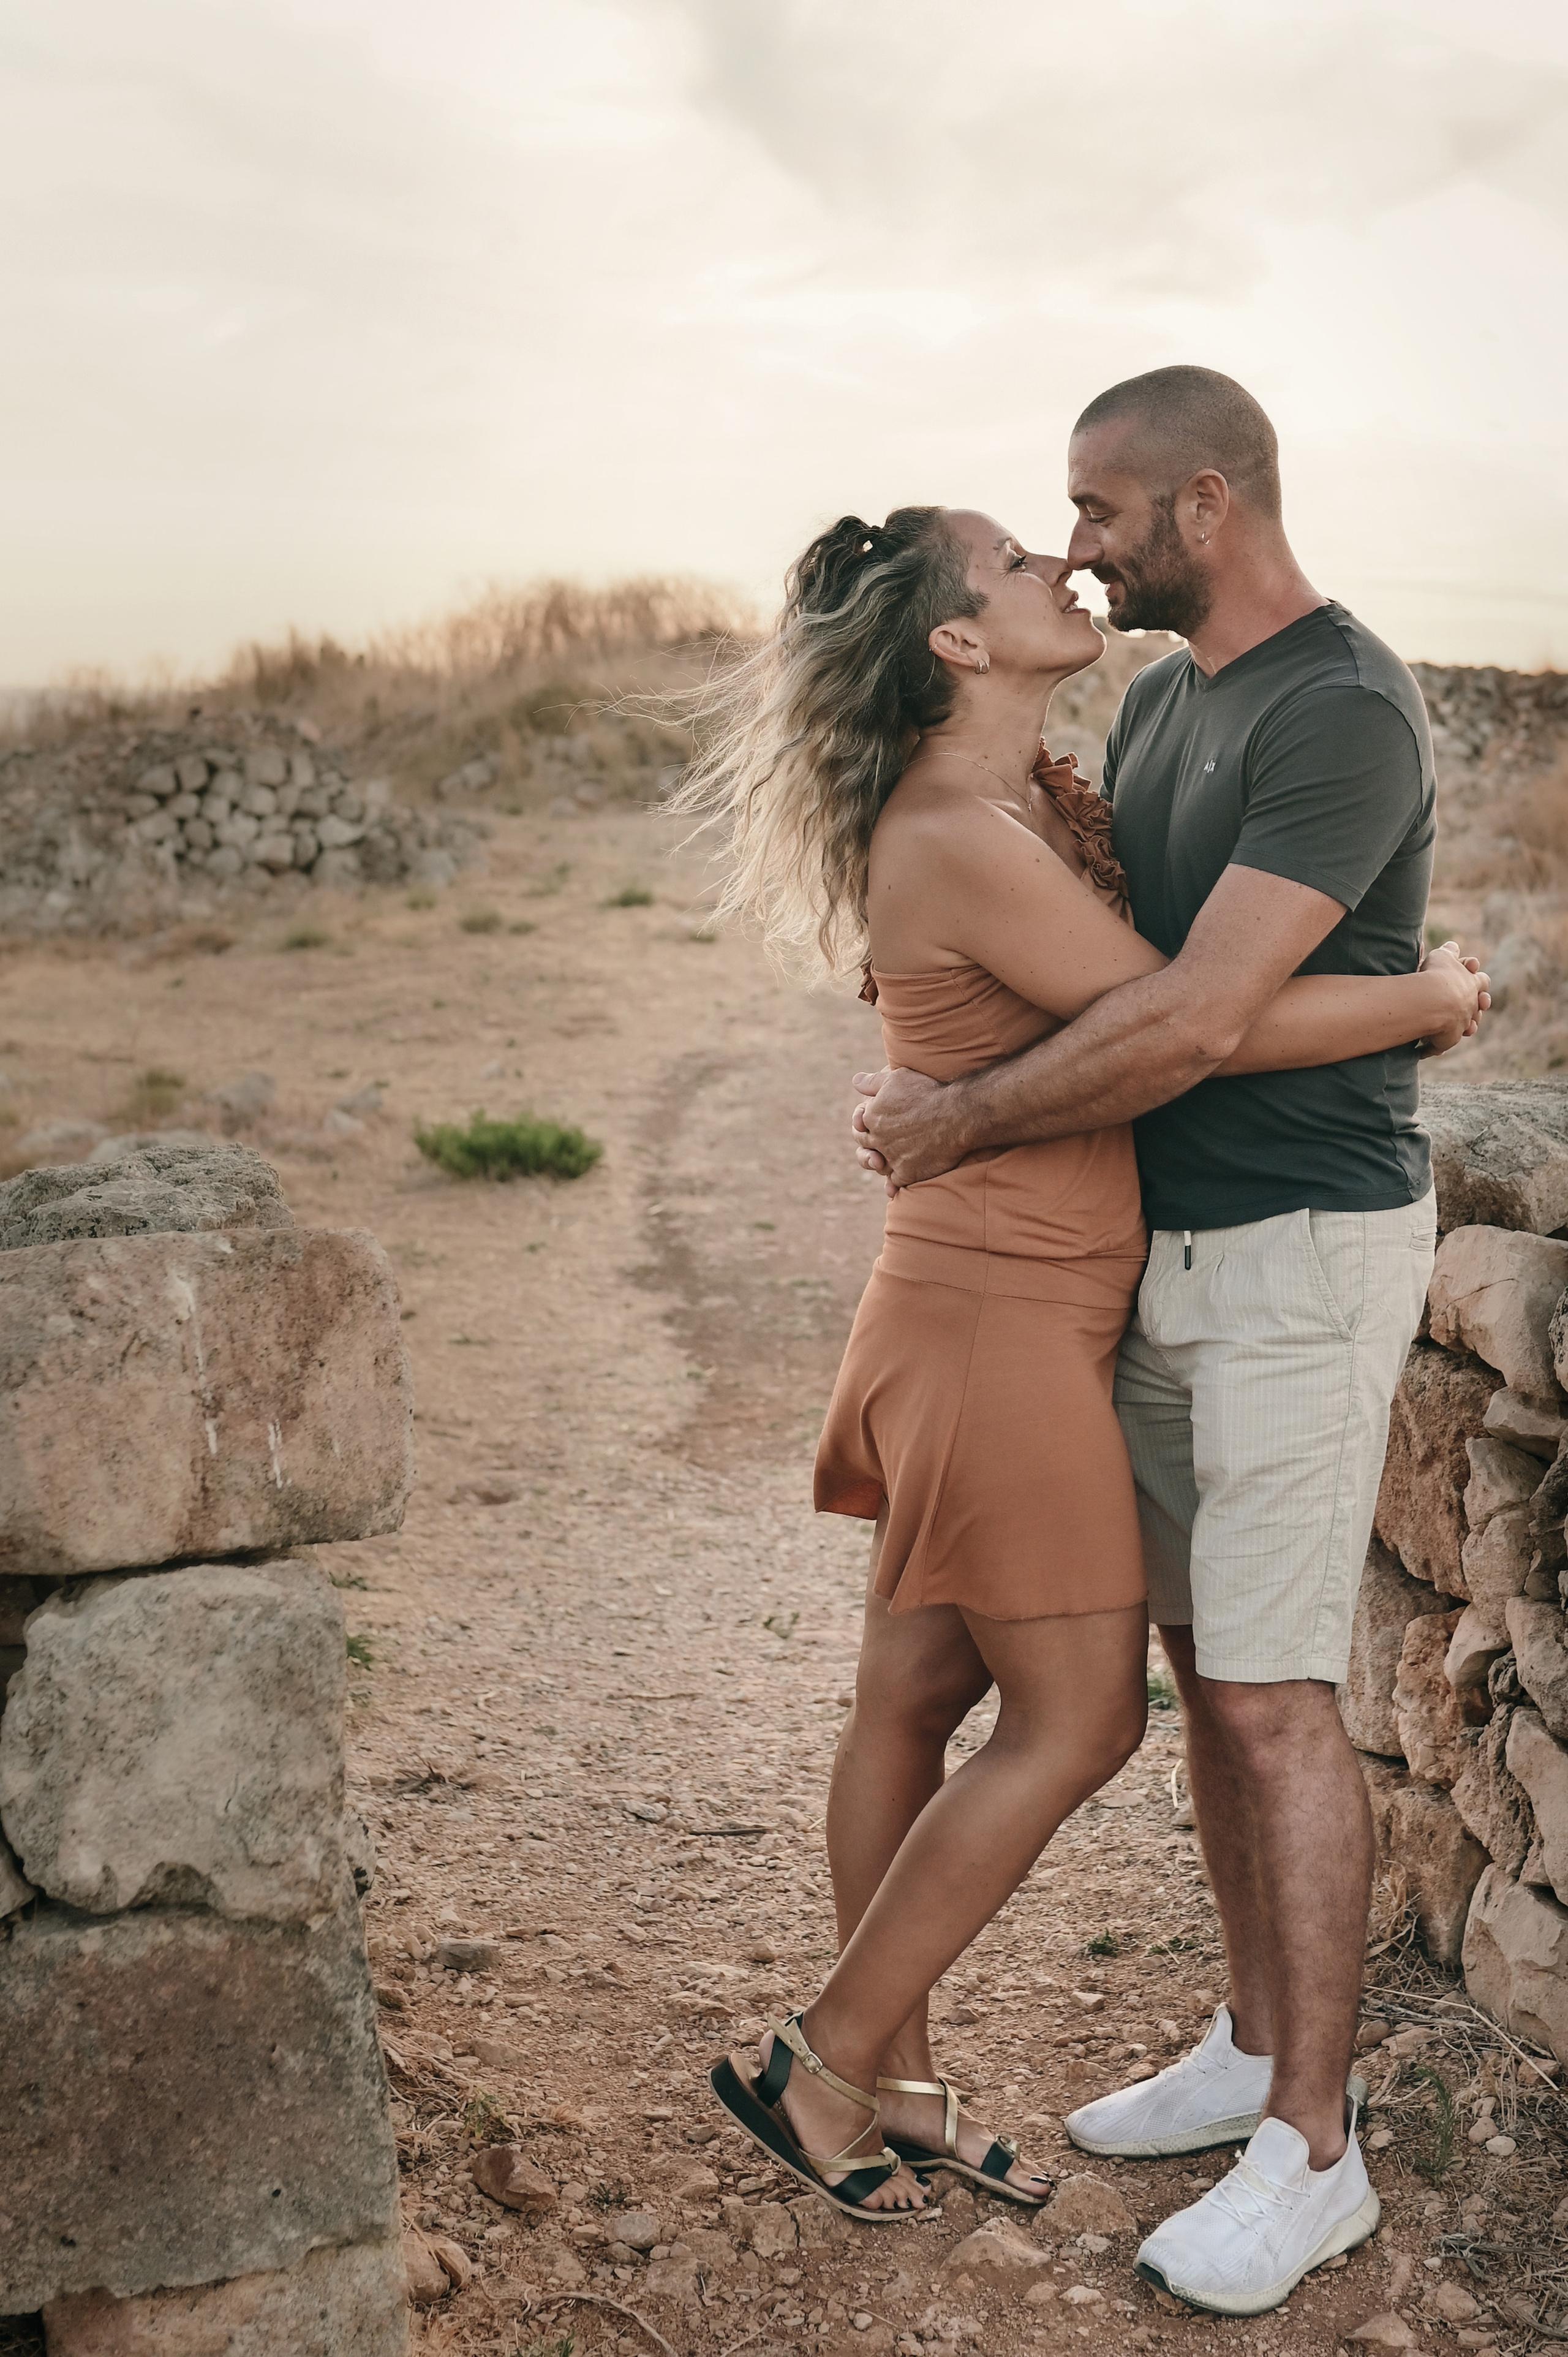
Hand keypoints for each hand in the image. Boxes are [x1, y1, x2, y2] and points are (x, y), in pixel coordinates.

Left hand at [852, 1065, 972, 1189]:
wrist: (956, 1114)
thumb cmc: (927, 1091)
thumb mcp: (897, 1077)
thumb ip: (873, 1082)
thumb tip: (856, 1081)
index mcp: (871, 1116)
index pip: (859, 1125)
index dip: (864, 1125)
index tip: (876, 1125)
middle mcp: (878, 1139)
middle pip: (866, 1147)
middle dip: (870, 1146)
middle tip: (880, 1145)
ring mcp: (892, 1158)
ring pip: (879, 1166)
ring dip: (881, 1165)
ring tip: (889, 1161)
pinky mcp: (908, 1173)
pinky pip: (895, 1181)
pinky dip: (894, 1182)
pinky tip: (899, 1178)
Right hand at [1418, 940, 1489, 1057]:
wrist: (1433, 1001)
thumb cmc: (1436, 975)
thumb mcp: (1442, 956)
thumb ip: (1449, 952)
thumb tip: (1453, 945)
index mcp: (1472, 983)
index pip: (1482, 981)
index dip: (1477, 980)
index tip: (1471, 975)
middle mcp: (1470, 1005)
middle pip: (1480, 1006)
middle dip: (1478, 1005)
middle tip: (1472, 1004)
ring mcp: (1462, 1024)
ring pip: (1468, 1026)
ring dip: (1463, 1026)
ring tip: (1451, 1025)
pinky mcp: (1448, 1040)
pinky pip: (1441, 1045)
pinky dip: (1435, 1046)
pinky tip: (1424, 1048)